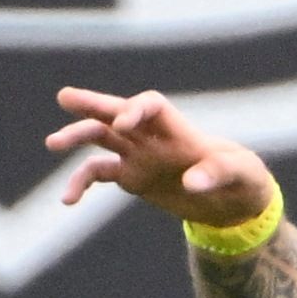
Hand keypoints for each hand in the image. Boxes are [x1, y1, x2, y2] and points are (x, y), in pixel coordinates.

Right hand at [47, 88, 276, 228]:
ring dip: (77, 137)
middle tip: (65, 97)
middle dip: (93, 104)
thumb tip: (191, 183)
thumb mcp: (243, 174)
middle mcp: (153, 137)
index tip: (121, 125)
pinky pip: (98, 173)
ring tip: (52, 143)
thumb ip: (219, 173)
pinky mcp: (130, 177)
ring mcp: (139, 155)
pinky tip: (67, 200)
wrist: (234, 200)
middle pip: (117, 112)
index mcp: (179, 129)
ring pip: (101, 138)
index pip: (151, 105)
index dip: (135, 109)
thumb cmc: (244, 178)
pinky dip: (80, 182)